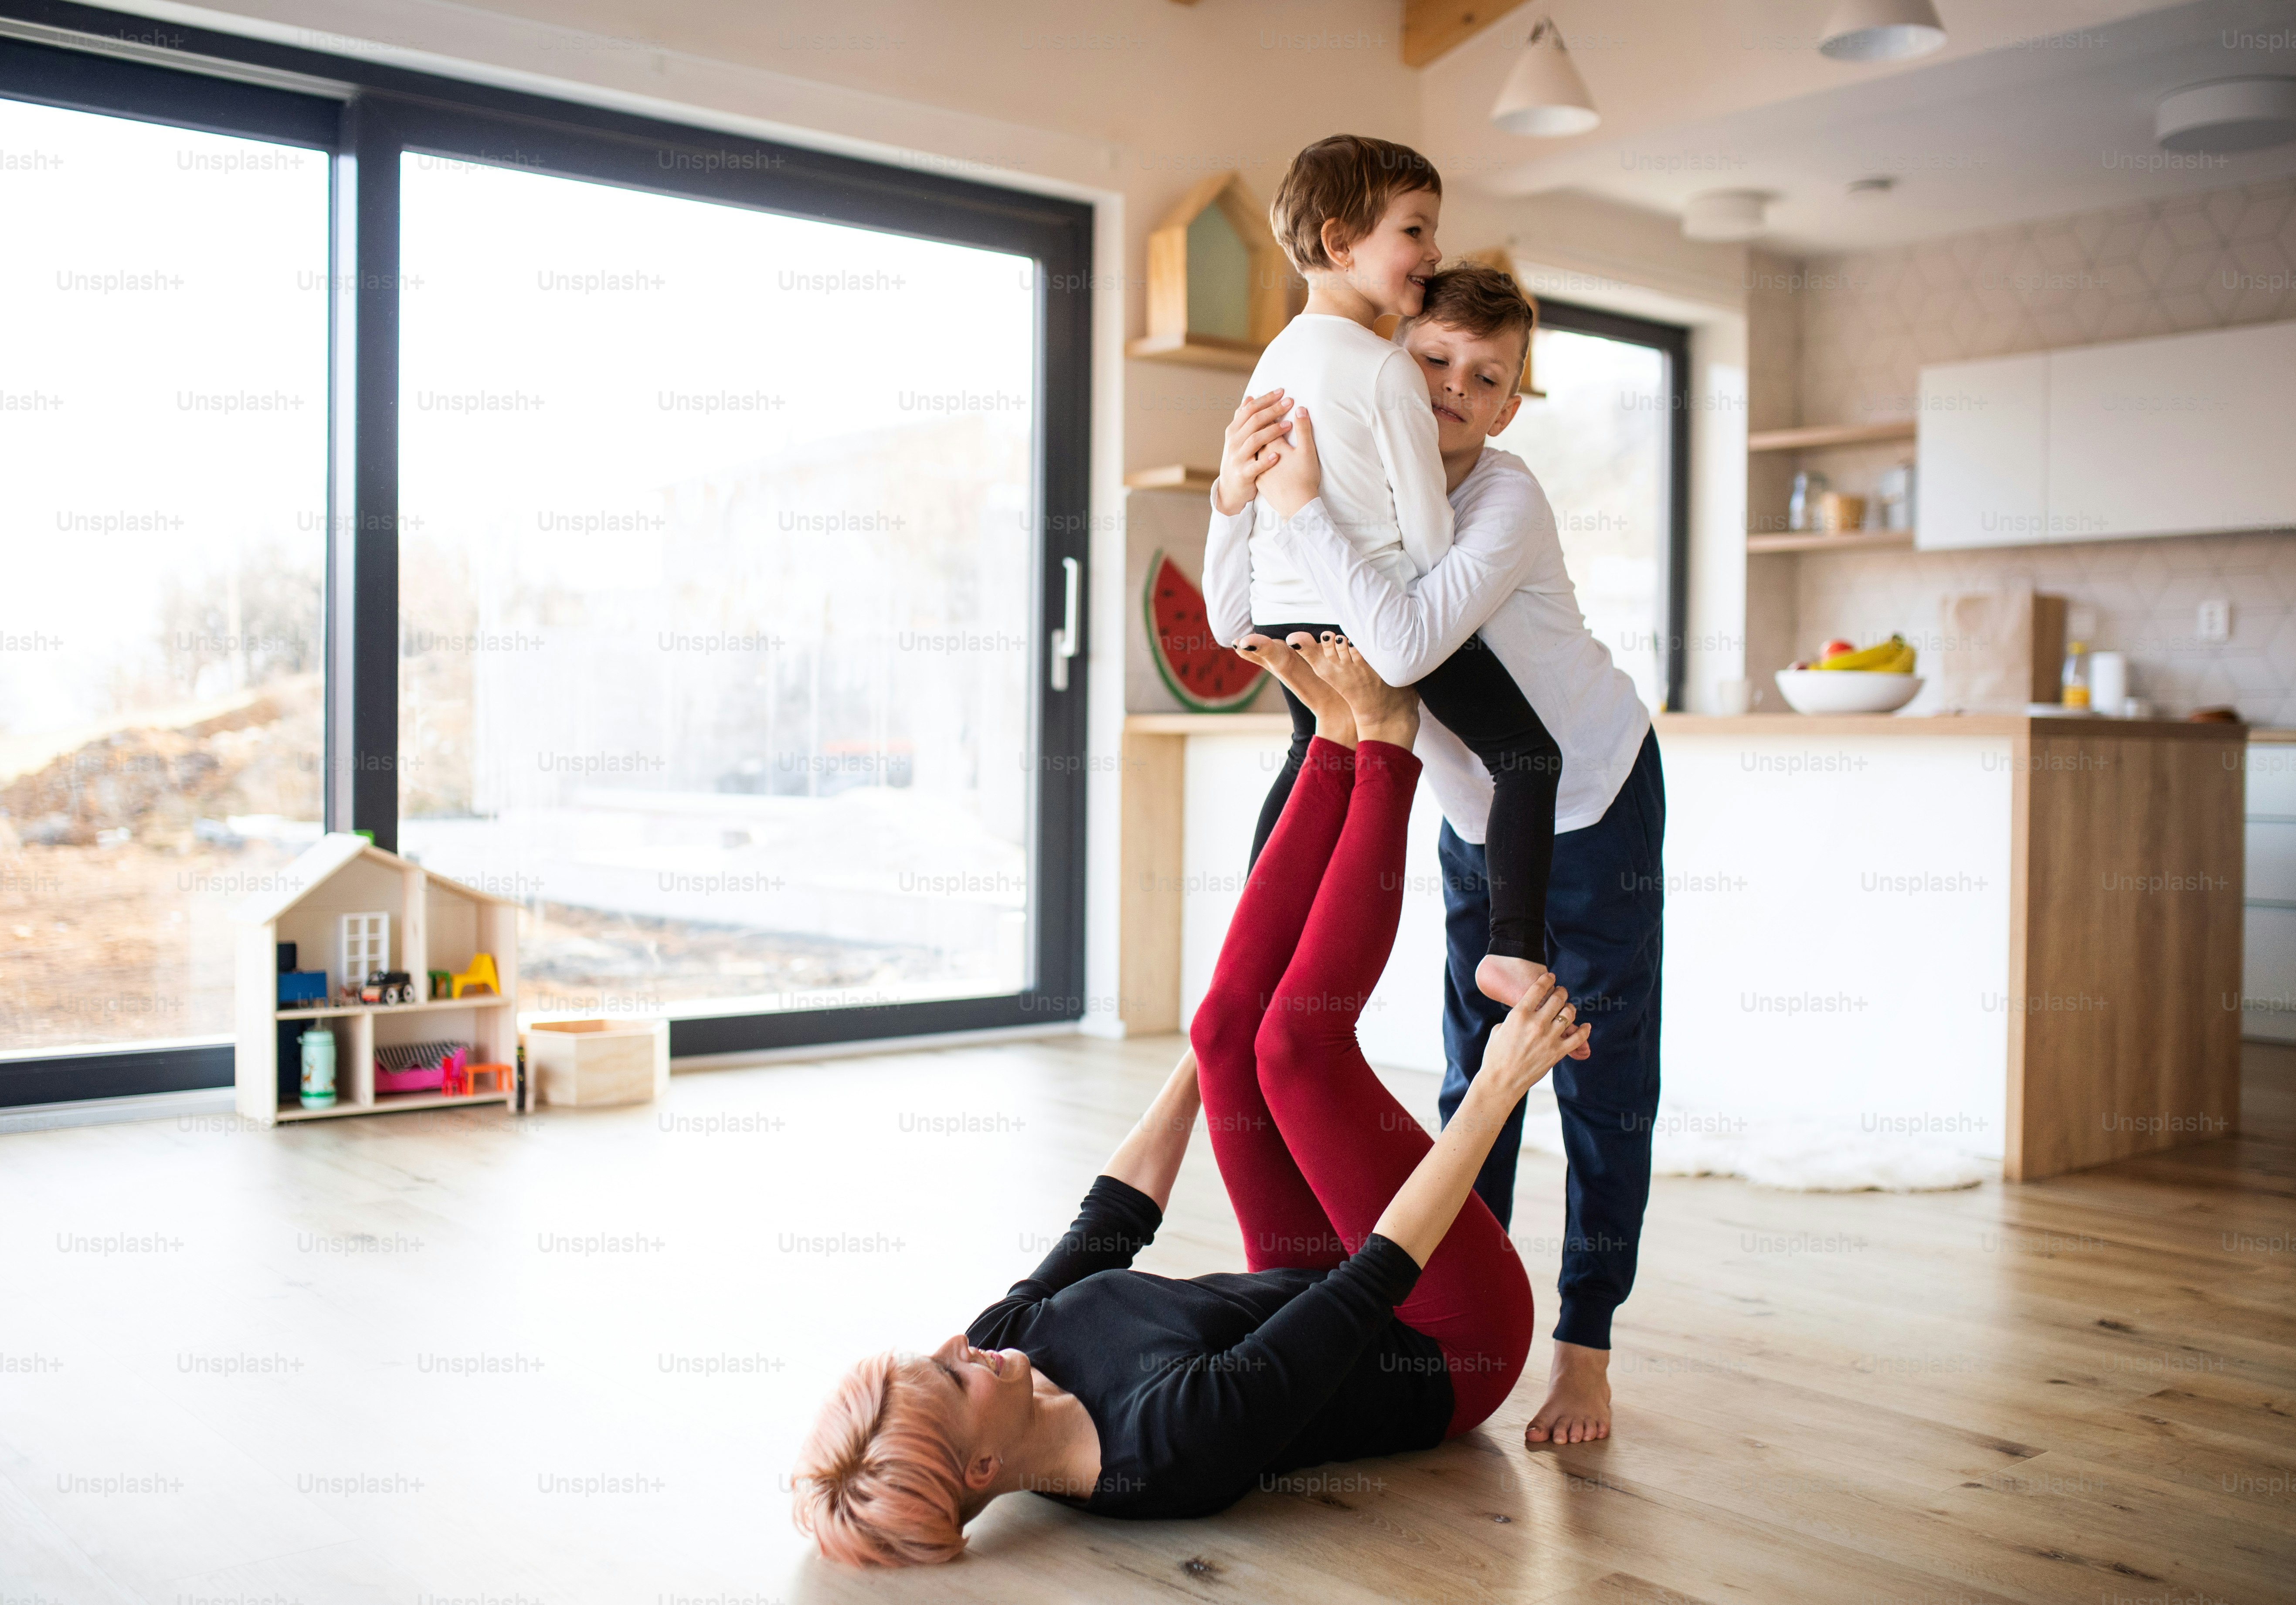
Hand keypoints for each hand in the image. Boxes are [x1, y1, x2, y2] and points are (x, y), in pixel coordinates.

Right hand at [1214, 388, 1290, 516]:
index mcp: (1233, 430)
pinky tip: (1278, 455)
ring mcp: (1237, 458)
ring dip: (1272, 431)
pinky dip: (1266, 460)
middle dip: (1273, 410)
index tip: (1282, 392)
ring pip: (1255, 440)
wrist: (1230, 489)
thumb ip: (1243, 419)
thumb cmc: (1238, 459)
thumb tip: (1248, 398)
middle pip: (1254, 421)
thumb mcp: (1237, 438)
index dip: (1266, 399)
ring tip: (1289, 425)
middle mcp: (1234, 442)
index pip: (1250, 409)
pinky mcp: (1243, 474)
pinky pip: (1255, 466)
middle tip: (1289, 402)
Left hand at [1259, 404, 1322, 520]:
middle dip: (1262, 420)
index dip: (1271, 412)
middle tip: (1269, 410)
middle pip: (1256, 433)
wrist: (1296, 507)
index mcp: (1272, 446)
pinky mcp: (1259, 480)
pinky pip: (1254, 462)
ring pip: (1253, 448)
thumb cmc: (1304, 479)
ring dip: (1257, 436)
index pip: (1267, 423)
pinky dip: (1257, 453)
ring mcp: (1258, 468)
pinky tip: (1260, 453)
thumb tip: (1301, 409)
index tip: (1277, 402)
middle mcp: (1260, 456)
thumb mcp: (1307, 452)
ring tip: (1261, 428)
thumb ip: (1304, 430)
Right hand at [1477, 972, 1587, 1105]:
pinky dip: (1585, 1030)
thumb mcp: (1499, 1030)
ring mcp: (1549, 1038)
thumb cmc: (1495, 1056)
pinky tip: (1586, 1026)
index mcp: (1519, 1014)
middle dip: (1561, 992)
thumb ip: (1512, 1019)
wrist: (1501, 1081)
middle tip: (1561, 992)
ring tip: (1568, 1008)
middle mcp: (1536, 1023)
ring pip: (1569, 1014)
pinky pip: (1578, 1038)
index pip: (1538, 988)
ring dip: (1570, 1008)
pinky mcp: (1558, 1053)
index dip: (1547, 979)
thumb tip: (1522, 1016)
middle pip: (1558, 998)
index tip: (1551, 977)